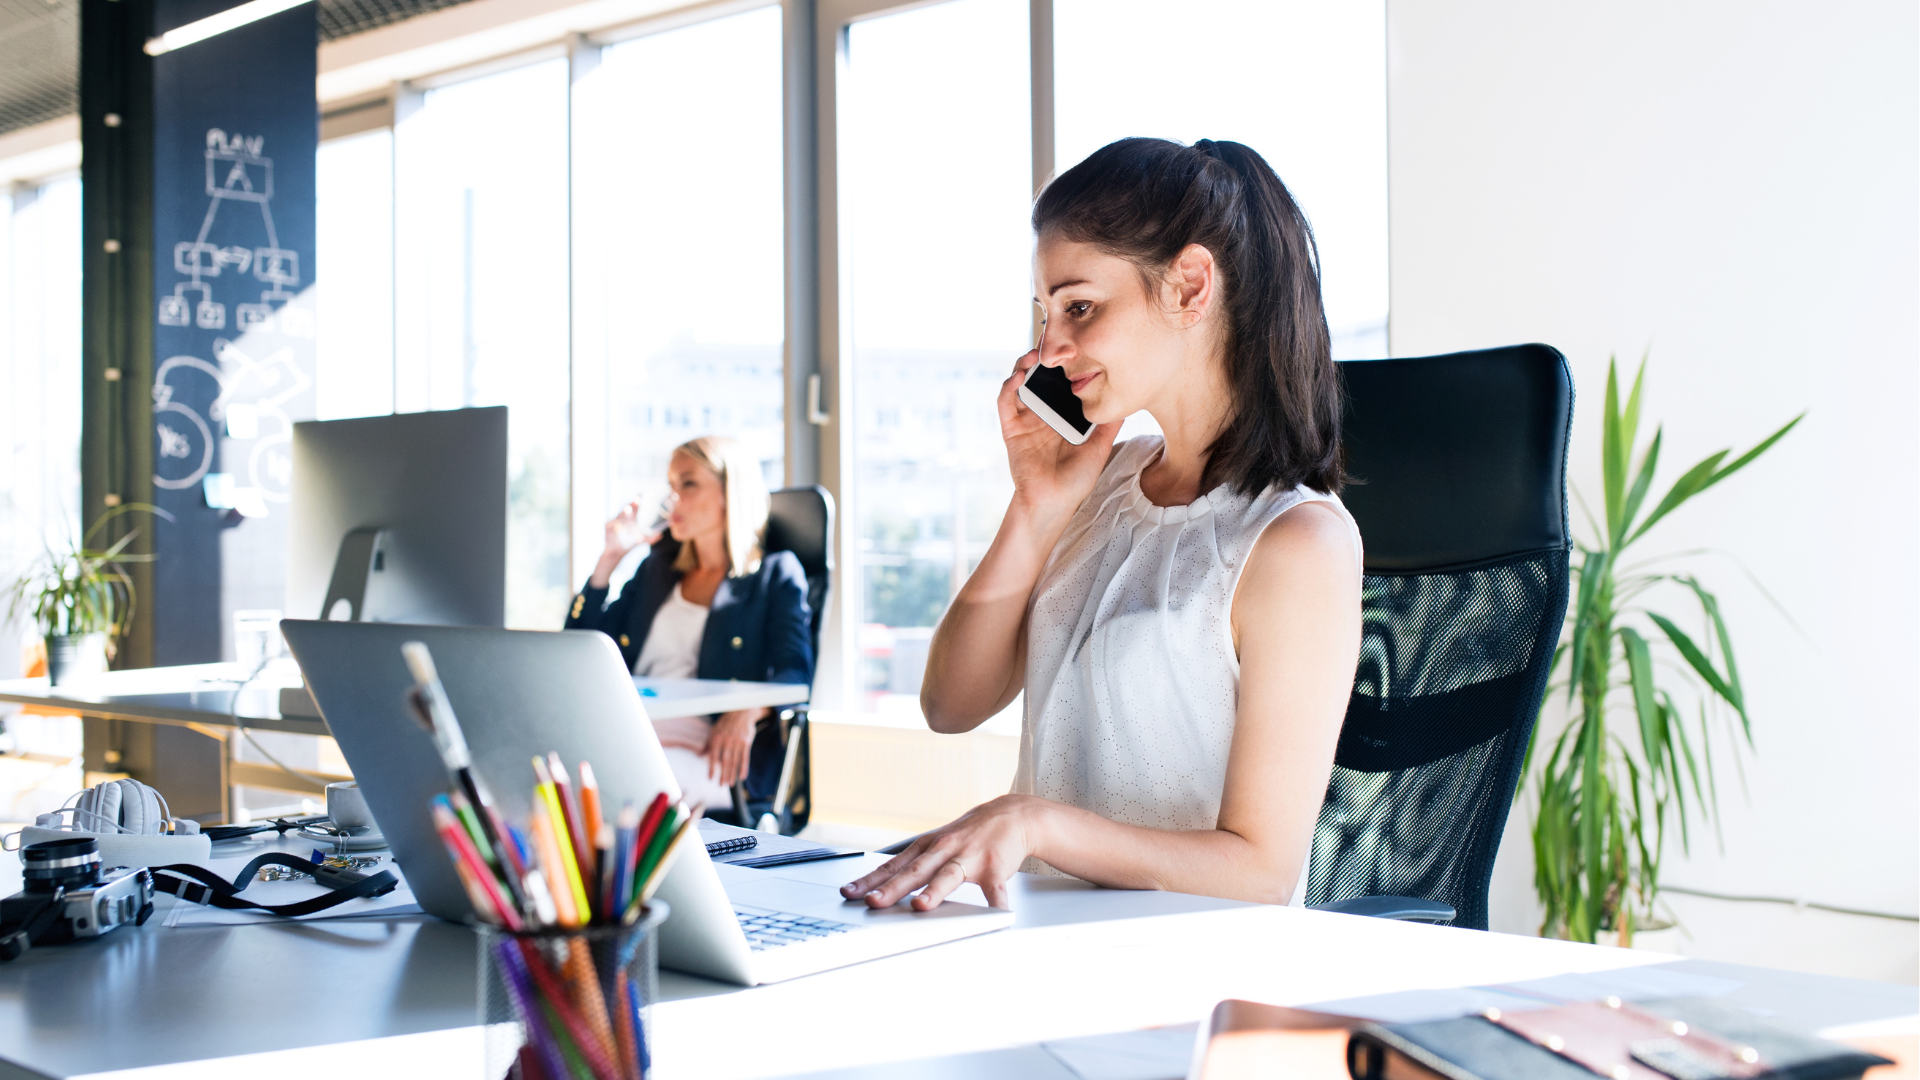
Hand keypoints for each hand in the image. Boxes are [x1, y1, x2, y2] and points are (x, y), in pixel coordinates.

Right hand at [590, 501, 660, 586]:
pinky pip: (610, 527)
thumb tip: (660, 535)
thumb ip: (649, 539)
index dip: (636, 503)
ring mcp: (613, 524)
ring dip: (622, 513)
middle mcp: (621, 519)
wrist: (614, 554)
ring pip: (618, 516)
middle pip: (626, 510)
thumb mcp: (639, 542)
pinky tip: (616, 525)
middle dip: (631, 504)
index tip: (641, 497)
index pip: (634, 509)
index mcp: (629, 520)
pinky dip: (613, 526)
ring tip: (627, 509)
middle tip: (636, 500)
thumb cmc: (627, 544)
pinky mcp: (607, 530)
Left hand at [704, 707, 763, 786]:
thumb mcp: (714, 731)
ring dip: (733, 773)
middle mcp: (727, 740)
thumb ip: (707, 745)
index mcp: (717, 738)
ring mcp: (737, 741)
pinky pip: (745, 757)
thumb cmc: (725, 724)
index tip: (711, 779)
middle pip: (725, 761)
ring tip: (730, 784)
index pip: (713, 756)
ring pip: (735, 761)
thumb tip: (698, 756)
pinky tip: (742, 776)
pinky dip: (744, 767)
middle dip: (723, 774)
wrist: (741, 712)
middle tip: (721, 785)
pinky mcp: (746, 742)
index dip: (712, 768)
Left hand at [839, 794, 1040, 909]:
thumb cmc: (967, 835)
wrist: (1011, 815)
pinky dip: (994, 905)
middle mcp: (945, 850)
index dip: (870, 880)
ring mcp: (970, 858)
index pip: (892, 866)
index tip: (849, 893)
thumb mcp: (936, 843)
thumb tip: (879, 885)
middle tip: (873, 902)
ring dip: (934, 891)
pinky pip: (994, 890)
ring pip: (949, 876)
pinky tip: (992, 918)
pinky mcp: (996, 868)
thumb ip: (912, 865)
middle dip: (892, 888)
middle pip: (914, 871)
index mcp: (927, 847)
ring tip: (921, 905)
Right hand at [998, 351, 1119, 524]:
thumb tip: (1128, 399)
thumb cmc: (1076, 479)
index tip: (1076, 344)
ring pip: (1020, 382)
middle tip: (1053, 338)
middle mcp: (1043, 412)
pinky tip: (1019, 377)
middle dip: (1044, 356)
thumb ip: (1109, 422)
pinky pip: (1005, 402)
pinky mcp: (1011, 428)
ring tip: (1035, 354)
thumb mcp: (1100, 446)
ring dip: (1024, 365)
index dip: (1065, 362)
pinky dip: (1009, 386)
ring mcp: (1025, 418)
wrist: (1053, 503)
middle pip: (1040, 376)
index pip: (1062, 380)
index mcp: (1063, 413)